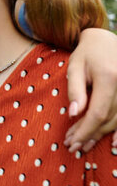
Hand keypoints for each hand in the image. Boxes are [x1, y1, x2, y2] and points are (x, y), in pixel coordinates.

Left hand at [64, 28, 116, 151]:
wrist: (106, 40)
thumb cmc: (87, 53)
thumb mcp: (75, 67)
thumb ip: (75, 90)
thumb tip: (73, 114)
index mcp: (109, 78)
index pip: (97, 112)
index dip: (85, 130)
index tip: (72, 140)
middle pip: (108, 119)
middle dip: (89, 135)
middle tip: (72, 146)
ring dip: (101, 135)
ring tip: (83, 144)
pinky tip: (113, 143)